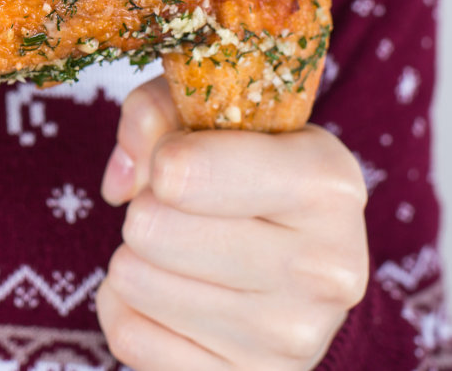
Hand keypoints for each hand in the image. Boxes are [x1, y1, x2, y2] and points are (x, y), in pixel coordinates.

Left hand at [94, 76, 368, 369]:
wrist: (303, 270)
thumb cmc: (247, 173)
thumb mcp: (217, 116)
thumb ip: (158, 112)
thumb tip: (123, 181)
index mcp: (328, 185)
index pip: (184, 174)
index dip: (161, 158)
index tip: (176, 159)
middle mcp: (324, 268)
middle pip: (149, 226)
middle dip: (147, 208)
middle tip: (184, 210)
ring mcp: (291, 339)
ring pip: (133, 280)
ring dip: (137, 258)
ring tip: (183, 251)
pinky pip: (127, 335)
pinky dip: (131, 308)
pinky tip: (174, 295)